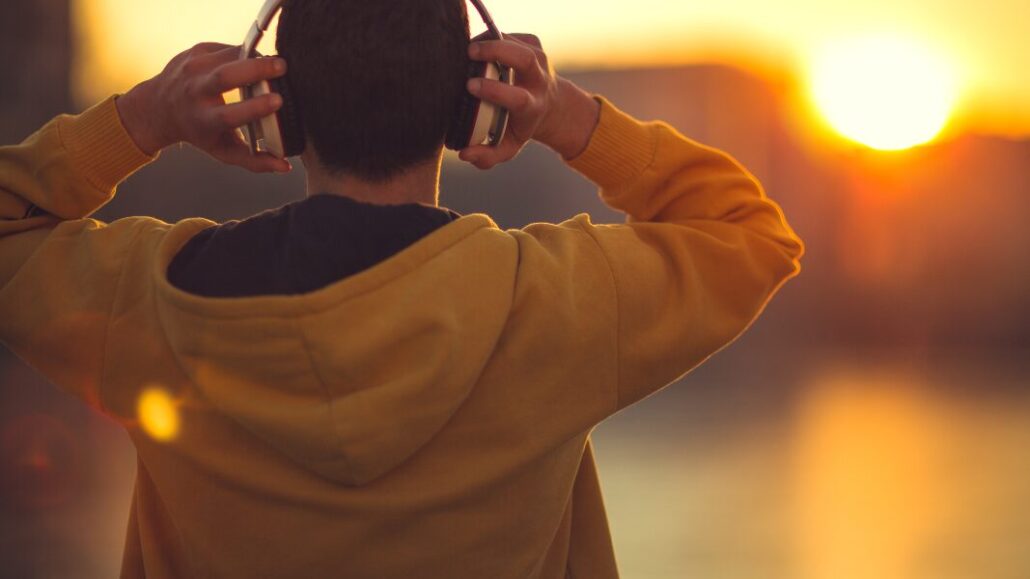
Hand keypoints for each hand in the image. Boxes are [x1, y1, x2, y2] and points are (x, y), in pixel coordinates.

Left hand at [116, 43, 291, 173]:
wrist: (159, 107)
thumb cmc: (201, 132)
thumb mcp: (223, 151)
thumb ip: (255, 161)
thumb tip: (285, 166)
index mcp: (204, 120)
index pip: (230, 115)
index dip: (255, 107)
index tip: (278, 101)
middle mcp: (195, 93)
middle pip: (226, 77)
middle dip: (256, 69)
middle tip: (282, 66)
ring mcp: (193, 68)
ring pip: (229, 56)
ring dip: (255, 58)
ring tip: (274, 65)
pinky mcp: (196, 51)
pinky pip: (228, 49)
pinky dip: (246, 53)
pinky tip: (253, 62)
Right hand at [460, 34, 600, 169]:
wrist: (550, 104)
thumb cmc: (520, 126)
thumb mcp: (507, 147)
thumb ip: (487, 157)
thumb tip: (464, 154)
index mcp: (532, 106)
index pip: (516, 97)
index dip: (494, 90)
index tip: (470, 86)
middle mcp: (539, 80)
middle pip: (524, 59)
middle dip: (497, 52)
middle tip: (470, 52)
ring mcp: (539, 58)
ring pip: (516, 42)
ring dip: (490, 40)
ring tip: (468, 48)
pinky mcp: (534, 43)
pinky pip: (510, 34)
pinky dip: (491, 36)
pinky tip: (479, 47)